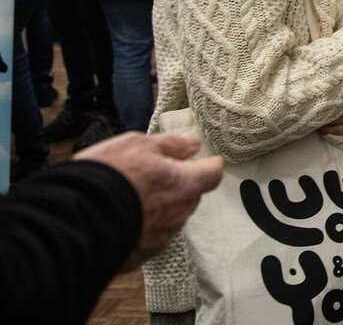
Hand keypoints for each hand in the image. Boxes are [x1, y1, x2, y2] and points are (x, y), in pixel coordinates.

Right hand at [75, 132, 223, 268]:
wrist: (73, 221)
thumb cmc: (108, 177)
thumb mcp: (138, 145)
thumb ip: (170, 144)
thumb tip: (193, 143)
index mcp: (184, 185)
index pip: (212, 174)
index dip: (209, 165)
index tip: (205, 160)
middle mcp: (178, 214)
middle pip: (189, 197)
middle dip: (177, 186)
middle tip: (152, 176)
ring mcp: (160, 239)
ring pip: (169, 218)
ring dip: (157, 208)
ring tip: (129, 197)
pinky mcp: (139, 256)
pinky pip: (147, 238)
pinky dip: (140, 228)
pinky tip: (119, 218)